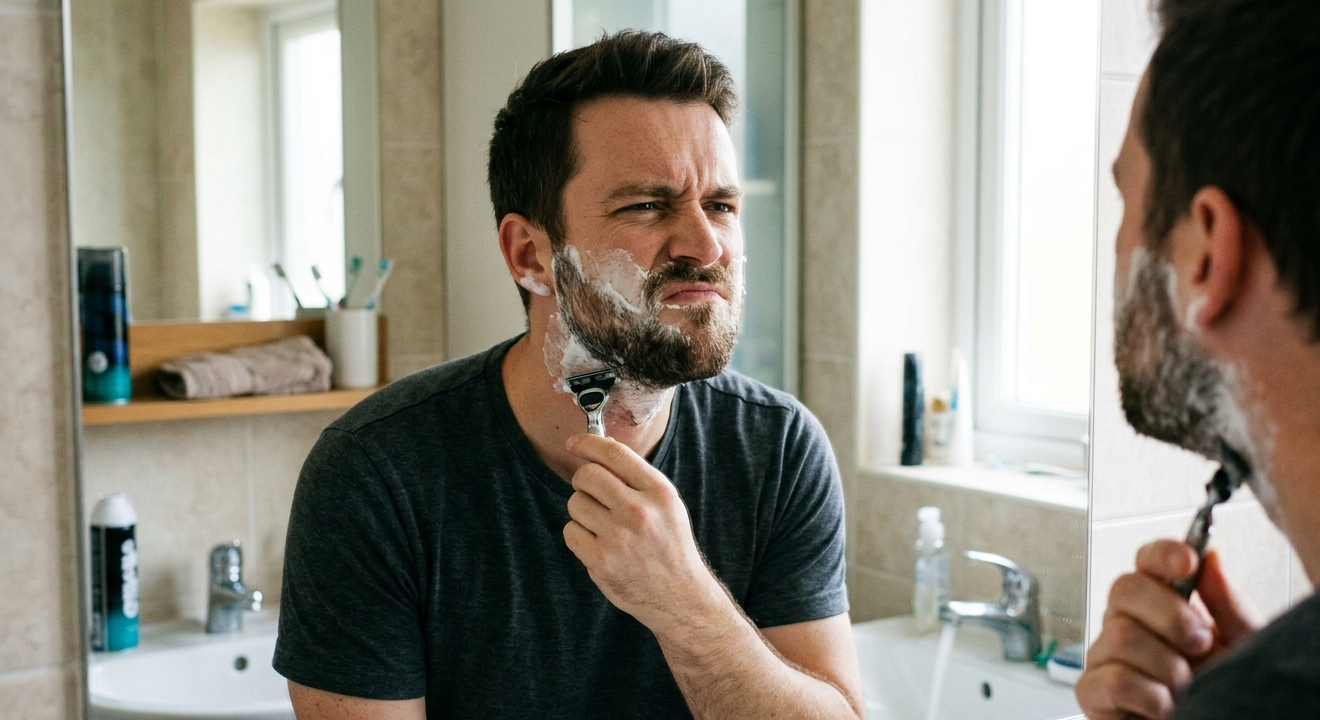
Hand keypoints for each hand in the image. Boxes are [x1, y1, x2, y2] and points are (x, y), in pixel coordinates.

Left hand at [562, 433, 724, 631]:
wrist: (679, 596)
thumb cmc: (670, 545)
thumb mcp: (666, 505)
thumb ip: (636, 477)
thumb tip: (600, 447)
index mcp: (659, 492)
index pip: (614, 453)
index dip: (588, 443)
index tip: (575, 443)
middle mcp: (639, 511)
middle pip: (587, 475)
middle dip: (583, 481)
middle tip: (592, 493)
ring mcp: (618, 537)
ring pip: (575, 503)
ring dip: (582, 511)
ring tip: (603, 526)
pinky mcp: (600, 560)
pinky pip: (570, 531)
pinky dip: (579, 536)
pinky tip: (598, 544)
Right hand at [1076, 542, 1260, 719]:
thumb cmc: (1223, 693)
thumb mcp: (1242, 646)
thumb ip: (1229, 603)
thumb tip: (1211, 557)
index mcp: (1162, 605)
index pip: (1147, 561)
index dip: (1162, 554)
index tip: (1189, 562)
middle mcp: (1128, 623)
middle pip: (1124, 588)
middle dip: (1170, 616)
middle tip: (1199, 644)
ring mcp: (1106, 656)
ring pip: (1121, 636)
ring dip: (1167, 668)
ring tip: (1187, 688)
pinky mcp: (1093, 692)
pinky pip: (1113, 680)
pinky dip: (1149, 697)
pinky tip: (1164, 706)